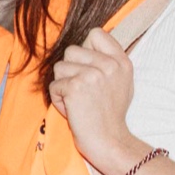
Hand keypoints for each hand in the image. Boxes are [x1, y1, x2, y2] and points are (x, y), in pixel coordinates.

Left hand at [51, 28, 139, 172]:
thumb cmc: (109, 113)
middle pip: (71, 50)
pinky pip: (53, 85)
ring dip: (63, 85)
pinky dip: (58, 99)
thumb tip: (89, 39)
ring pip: (59, 67)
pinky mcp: (75, 87)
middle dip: (70, 70)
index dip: (85, 49)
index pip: (96, 33)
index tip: (89, 67)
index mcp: (121, 61)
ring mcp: (93, 75)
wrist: (108, 140)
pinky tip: (73, 109)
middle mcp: (109, 65)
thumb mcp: (121, 81)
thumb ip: (108, 60)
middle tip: (83, 91)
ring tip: (79, 101)